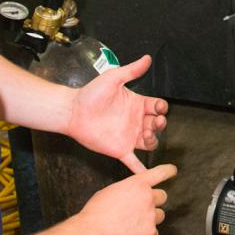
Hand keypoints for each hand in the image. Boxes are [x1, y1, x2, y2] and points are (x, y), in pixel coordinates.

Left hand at [68, 54, 168, 172]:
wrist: (73, 111)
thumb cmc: (92, 93)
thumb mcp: (114, 78)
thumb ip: (132, 70)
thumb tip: (147, 58)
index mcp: (136, 104)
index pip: (157, 107)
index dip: (161, 108)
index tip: (158, 107)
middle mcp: (135, 121)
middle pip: (156, 125)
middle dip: (161, 124)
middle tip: (156, 122)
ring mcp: (128, 136)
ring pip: (150, 142)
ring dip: (154, 140)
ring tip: (147, 135)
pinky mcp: (119, 150)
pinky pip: (133, 161)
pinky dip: (141, 169)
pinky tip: (148, 177)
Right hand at [79, 164, 175, 234]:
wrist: (93, 234)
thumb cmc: (96, 212)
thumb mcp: (111, 191)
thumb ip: (127, 190)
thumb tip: (132, 195)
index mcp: (138, 184)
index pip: (160, 173)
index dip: (168, 171)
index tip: (173, 171)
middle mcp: (148, 197)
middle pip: (162, 196)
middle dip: (153, 201)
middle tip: (141, 208)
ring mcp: (151, 216)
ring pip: (159, 215)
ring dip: (150, 218)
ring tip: (133, 224)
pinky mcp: (150, 233)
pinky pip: (154, 233)